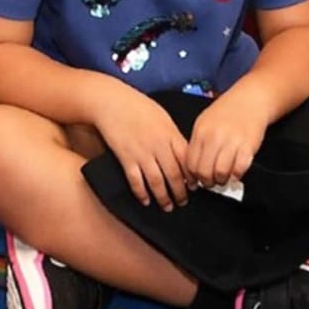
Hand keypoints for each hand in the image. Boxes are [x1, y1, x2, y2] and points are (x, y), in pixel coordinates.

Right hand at [92, 88, 192, 210]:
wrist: (113, 102)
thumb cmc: (138, 106)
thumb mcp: (163, 118)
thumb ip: (173, 136)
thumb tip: (183, 154)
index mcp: (170, 134)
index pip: (187, 161)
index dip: (192, 177)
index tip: (195, 186)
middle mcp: (158, 146)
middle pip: (174, 175)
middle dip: (180, 192)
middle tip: (183, 202)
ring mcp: (142, 153)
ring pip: (157, 182)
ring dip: (163, 197)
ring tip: (167, 206)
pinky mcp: (126, 158)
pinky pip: (136, 180)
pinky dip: (141, 193)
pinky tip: (145, 200)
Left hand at [184, 90, 267, 188]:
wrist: (250, 100)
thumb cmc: (226, 111)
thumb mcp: (204, 122)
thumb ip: (197, 143)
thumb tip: (192, 166)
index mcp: (201, 132)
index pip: (190, 163)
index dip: (193, 176)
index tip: (197, 180)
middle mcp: (215, 137)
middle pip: (204, 171)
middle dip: (207, 182)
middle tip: (211, 182)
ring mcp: (232, 141)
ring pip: (221, 173)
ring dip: (222, 180)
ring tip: (224, 178)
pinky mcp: (248, 146)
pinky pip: (240, 169)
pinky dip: (237, 174)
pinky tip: (236, 171)